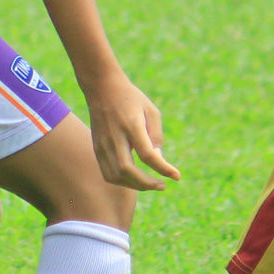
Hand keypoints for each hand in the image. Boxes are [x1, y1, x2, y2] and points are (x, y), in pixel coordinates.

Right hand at [83, 73, 179, 190]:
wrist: (102, 88)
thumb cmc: (131, 99)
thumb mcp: (151, 110)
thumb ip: (156, 136)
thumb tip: (157, 160)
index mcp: (131, 124)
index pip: (147, 154)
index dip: (163, 168)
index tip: (176, 176)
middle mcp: (114, 136)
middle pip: (127, 170)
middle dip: (147, 183)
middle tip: (162, 185)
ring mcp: (102, 143)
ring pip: (115, 176)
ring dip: (134, 185)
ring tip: (149, 184)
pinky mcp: (97, 148)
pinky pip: (108, 173)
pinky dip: (122, 182)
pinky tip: (134, 180)